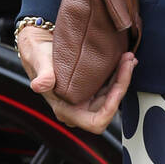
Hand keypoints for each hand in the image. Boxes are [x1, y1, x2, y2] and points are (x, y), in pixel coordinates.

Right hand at [16, 24, 135, 134]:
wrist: (37, 42)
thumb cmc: (36, 53)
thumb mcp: (39, 60)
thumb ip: (42, 74)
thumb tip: (40, 85)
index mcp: (65, 109)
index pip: (96, 122)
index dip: (111, 109)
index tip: (118, 87)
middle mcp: (77, 107)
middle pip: (109, 106)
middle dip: (122, 85)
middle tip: (128, 61)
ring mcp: (85, 98)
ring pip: (112, 96)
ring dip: (123, 78)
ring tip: (128, 57)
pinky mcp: (90, 87)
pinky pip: (110, 86)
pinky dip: (119, 74)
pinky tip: (124, 60)